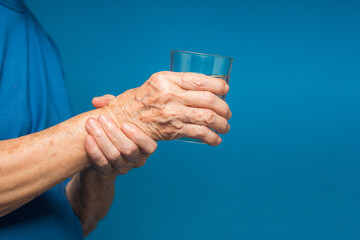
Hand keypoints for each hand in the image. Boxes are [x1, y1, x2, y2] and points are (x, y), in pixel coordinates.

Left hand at [84, 95, 156, 174]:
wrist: (101, 152)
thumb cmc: (114, 129)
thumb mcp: (117, 116)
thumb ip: (111, 104)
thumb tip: (98, 101)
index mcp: (145, 146)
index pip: (150, 146)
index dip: (139, 137)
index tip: (125, 124)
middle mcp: (137, 159)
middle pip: (129, 150)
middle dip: (114, 132)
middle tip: (101, 117)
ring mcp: (123, 167)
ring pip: (114, 156)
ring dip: (101, 139)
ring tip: (90, 124)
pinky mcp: (108, 173)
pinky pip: (101, 164)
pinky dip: (94, 151)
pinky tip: (87, 138)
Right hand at [103, 71, 231, 145]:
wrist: (121, 120)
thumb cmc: (141, 101)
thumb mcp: (156, 83)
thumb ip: (178, 83)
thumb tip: (207, 86)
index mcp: (167, 79)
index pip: (199, 80)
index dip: (218, 85)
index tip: (225, 90)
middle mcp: (170, 94)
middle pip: (208, 99)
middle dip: (223, 108)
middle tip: (227, 113)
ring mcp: (172, 112)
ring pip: (207, 117)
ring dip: (222, 123)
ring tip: (226, 127)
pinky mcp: (172, 130)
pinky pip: (198, 133)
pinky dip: (211, 137)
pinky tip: (216, 140)